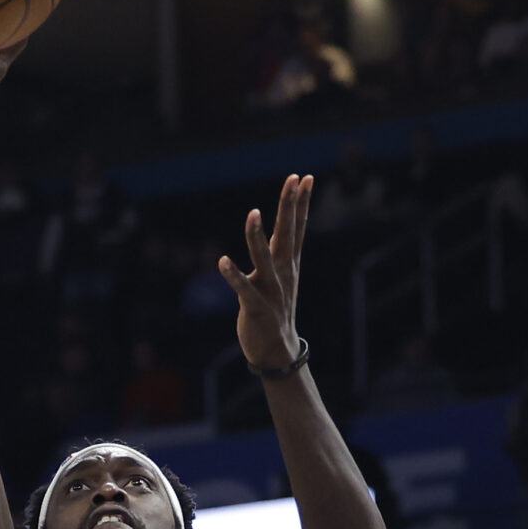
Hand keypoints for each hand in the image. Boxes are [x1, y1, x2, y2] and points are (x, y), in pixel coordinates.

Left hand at [222, 175, 309, 371]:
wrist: (278, 350)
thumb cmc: (276, 311)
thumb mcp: (281, 278)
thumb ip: (279, 253)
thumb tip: (277, 228)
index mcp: (289, 265)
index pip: (298, 228)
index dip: (301, 203)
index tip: (305, 177)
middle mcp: (283, 273)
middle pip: (287, 234)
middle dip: (289, 206)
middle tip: (293, 180)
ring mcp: (271, 290)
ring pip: (264, 258)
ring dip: (257, 236)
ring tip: (253, 213)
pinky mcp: (256, 307)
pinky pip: (243, 289)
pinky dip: (234, 276)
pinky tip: (222, 261)